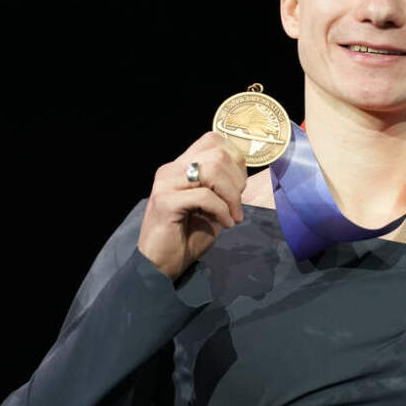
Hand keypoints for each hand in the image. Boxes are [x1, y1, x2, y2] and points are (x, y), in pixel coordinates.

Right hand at [137, 131, 246, 279]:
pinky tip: (225, 224)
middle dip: (237, 179)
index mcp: (181, 166)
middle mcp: (171, 169)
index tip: (240, 187)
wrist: (161, 265)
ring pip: (212, 170)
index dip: (235, 160)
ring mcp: (166, 183)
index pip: (213, 140)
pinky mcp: (165, 201)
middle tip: (237, 205)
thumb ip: (223, 186)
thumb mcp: (212, 205)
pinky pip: (204, 195)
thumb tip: (243, 173)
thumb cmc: (188, 236)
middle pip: (217, 153)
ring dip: (231, 195)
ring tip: (233, 215)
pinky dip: (222, 210)